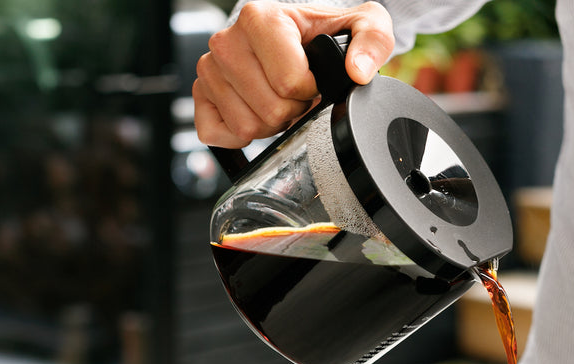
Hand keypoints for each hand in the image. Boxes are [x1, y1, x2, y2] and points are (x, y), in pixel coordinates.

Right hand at [194, 2, 394, 147]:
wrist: (297, 35)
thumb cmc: (323, 32)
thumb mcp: (362, 25)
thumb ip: (372, 41)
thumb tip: (357, 71)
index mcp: (260, 18)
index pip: (289, 83)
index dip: (311, 91)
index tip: (314, 79)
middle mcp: (227, 40)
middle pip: (269, 109)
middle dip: (292, 110)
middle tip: (296, 93)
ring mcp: (210, 68)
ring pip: (246, 126)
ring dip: (270, 123)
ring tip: (277, 99)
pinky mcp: (200, 93)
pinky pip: (214, 134)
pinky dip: (240, 134)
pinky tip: (255, 112)